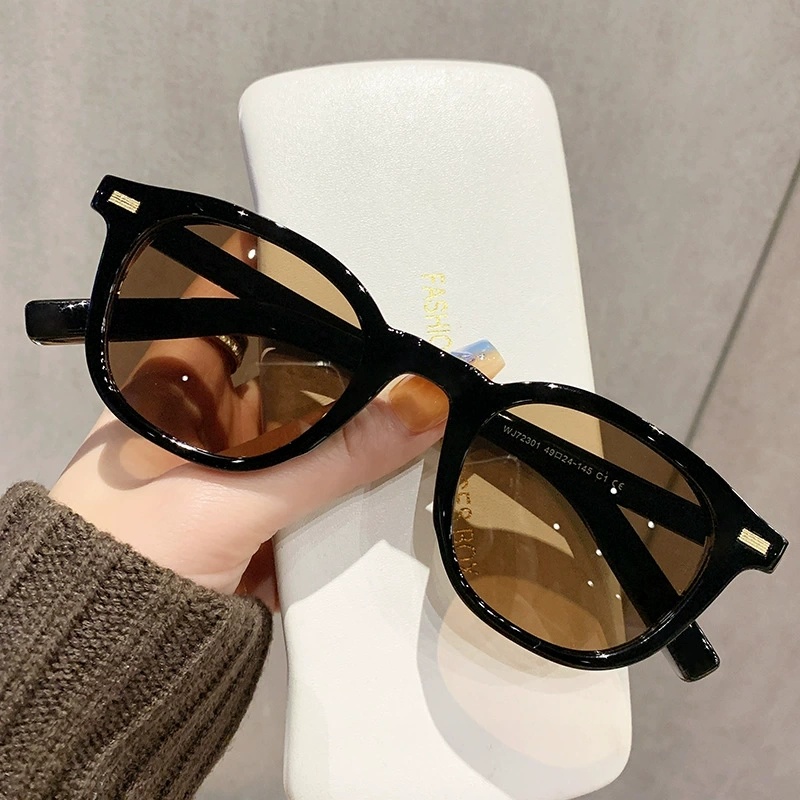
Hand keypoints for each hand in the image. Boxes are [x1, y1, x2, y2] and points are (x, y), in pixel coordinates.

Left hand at [50, 231, 502, 606]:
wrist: (109, 666)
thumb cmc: (132, 558)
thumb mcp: (236, 498)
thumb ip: (333, 455)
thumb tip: (420, 405)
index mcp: (175, 390)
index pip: (235, 315)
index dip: (289, 291)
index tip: (354, 279)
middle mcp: (206, 422)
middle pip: (287, 375)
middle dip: (345, 368)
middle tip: (411, 345)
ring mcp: (236, 471)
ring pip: (309, 432)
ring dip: (354, 429)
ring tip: (420, 395)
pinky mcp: (262, 516)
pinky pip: (318, 483)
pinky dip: (351, 479)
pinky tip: (394, 460)